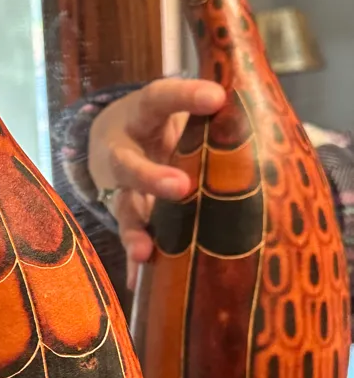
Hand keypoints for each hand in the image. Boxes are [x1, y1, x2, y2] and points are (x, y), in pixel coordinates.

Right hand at [88, 79, 224, 286]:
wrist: (109, 139)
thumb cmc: (161, 123)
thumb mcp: (175, 109)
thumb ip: (209, 116)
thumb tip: (267, 122)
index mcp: (141, 117)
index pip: (159, 99)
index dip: (184, 97)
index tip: (216, 98)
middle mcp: (123, 153)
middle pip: (129, 165)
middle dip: (152, 178)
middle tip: (181, 187)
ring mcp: (119, 189)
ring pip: (124, 209)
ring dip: (135, 231)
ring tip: (145, 252)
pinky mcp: (123, 216)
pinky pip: (129, 240)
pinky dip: (133, 262)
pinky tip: (138, 280)